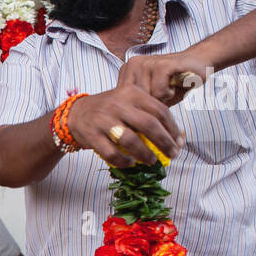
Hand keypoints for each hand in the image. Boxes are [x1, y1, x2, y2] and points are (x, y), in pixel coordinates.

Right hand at [67, 86, 183, 168]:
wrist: (77, 113)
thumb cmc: (110, 110)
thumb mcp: (128, 101)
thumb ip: (148, 113)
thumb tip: (175, 136)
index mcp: (131, 93)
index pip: (159, 110)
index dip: (173, 128)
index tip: (179, 142)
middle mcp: (118, 104)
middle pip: (149, 125)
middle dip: (165, 142)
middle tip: (173, 154)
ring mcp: (104, 120)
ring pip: (131, 140)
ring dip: (145, 154)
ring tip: (152, 161)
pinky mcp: (92, 136)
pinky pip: (112, 153)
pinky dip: (124, 161)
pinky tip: (130, 163)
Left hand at [117, 50, 212, 107]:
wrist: (197, 64)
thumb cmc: (173, 83)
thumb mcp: (150, 97)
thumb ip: (136, 106)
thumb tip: (126, 130)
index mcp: (127, 71)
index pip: (123, 100)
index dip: (137, 110)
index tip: (148, 108)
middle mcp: (133, 64)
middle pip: (134, 100)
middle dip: (150, 105)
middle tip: (162, 97)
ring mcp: (146, 62)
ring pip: (146, 97)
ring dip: (161, 99)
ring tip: (168, 89)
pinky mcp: (161, 65)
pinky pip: (159, 91)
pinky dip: (169, 93)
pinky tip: (173, 85)